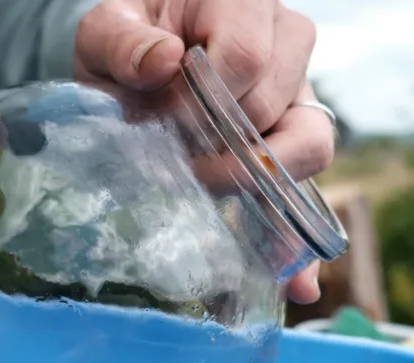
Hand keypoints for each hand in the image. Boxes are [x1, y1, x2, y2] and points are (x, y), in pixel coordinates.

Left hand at [74, 0, 330, 303]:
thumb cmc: (122, 39)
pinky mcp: (289, 137)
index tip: (166, 134)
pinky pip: (307, 184)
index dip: (207, 108)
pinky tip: (292, 283)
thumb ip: (124, 42)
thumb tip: (165, 62)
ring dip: (267, 193)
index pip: (246, 60)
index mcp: (241, 3)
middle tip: (183, 175)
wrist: (129, 58)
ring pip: (308, 146)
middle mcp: (284, 42)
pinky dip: (296, 236)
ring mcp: (295, 91)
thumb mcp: (105, 32)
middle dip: (230, 155)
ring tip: (232, 234)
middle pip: (282, 108)